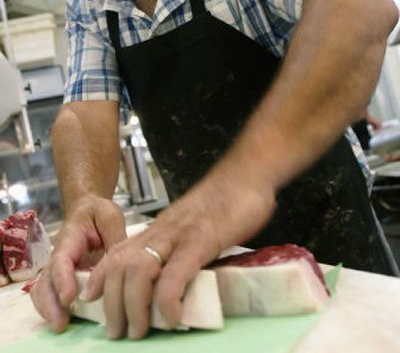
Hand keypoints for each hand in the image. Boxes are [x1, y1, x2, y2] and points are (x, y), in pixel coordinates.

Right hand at [30, 195, 125, 331]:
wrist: (89, 208)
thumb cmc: (98, 212)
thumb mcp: (110, 217)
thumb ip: (114, 238)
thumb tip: (120, 264)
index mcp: (70, 239)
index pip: (61, 261)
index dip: (63, 280)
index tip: (69, 298)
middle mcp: (59, 256)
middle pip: (46, 281)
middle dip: (51, 303)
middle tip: (62, 322)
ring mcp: (59, 269)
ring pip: (44, 290)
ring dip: (49, 308)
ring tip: (62, 325)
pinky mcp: (64, 278)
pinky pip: (51, 294)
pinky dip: (53, 307)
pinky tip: (65, 319)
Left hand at [80, 179, 274, 339]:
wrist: (244, 176)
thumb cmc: (223, 202)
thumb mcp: (190, 226)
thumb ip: (178, 247)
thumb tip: (175, 278)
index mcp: (158, 229)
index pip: (117, 253)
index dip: (100, 278)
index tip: (90, 298)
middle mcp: (162, 231)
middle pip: (121, 266)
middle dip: (112, 303)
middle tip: (117, 331)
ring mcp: (179, 235)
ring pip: (139, 271)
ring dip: (133, 307)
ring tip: (139, 332)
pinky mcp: (201, 240)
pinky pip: (174, 274)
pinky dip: (167, 300)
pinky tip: (172, 317)